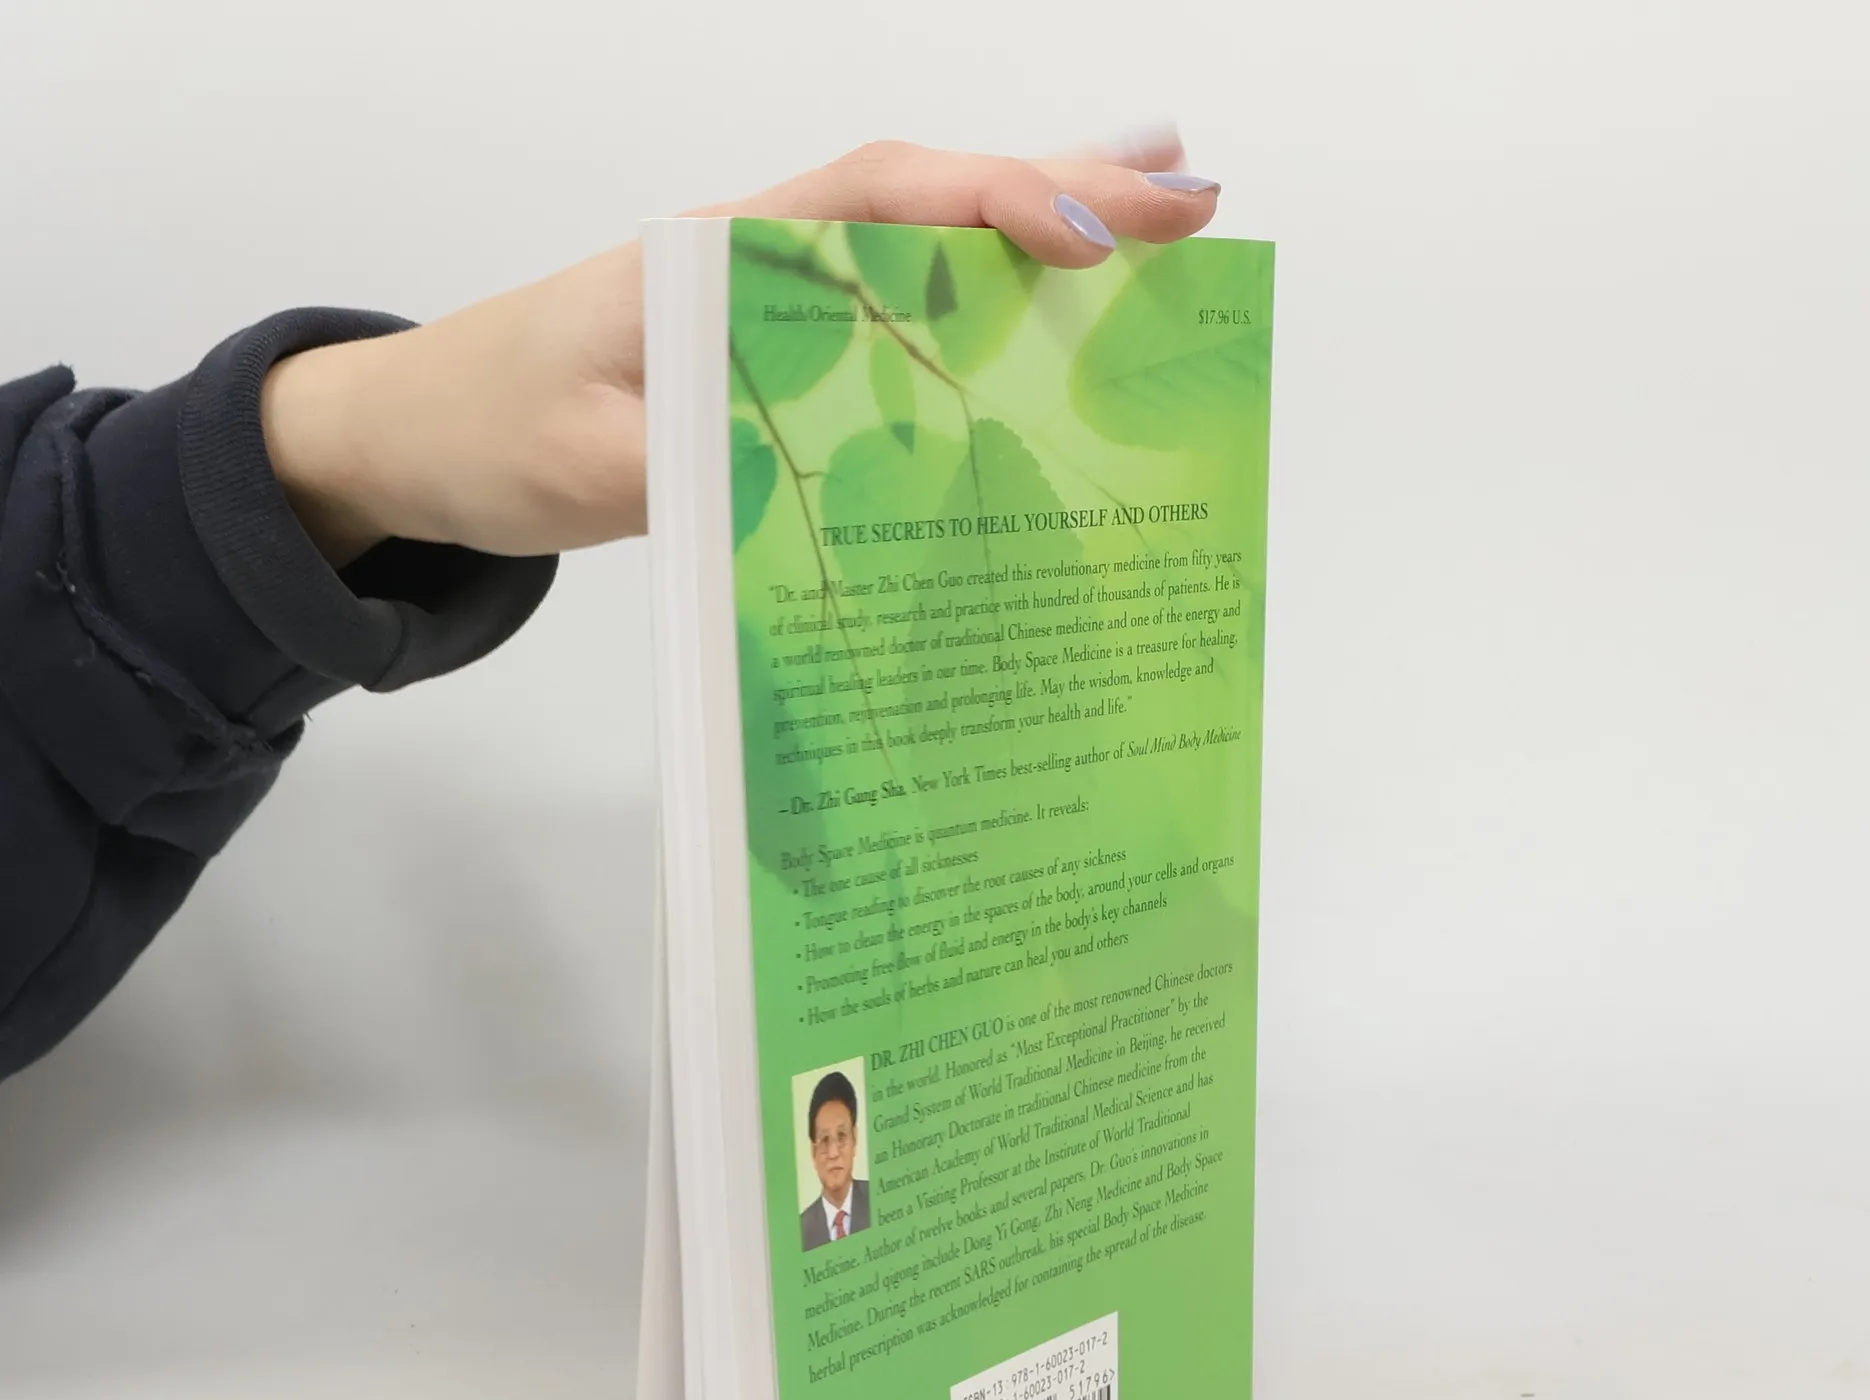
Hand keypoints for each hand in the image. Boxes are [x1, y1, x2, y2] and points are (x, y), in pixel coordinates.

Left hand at [262, 132, 1221, 566]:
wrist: (415, 439)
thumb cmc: (487, 430)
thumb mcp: (590, 462)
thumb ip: (707, 463)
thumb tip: (839, 474)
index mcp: (717, 253)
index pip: (879, 201)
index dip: (990, 209)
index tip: (1090, 237)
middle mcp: (757, 256)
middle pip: (928, 200)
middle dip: (1061, 192)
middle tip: (1191, 196)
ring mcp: (767, 302)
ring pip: (920, 249)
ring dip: (1035, 235)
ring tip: (1155, 225)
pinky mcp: (767, 356)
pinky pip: (889, 318)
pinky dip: (973, 308)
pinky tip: (1033, 323)